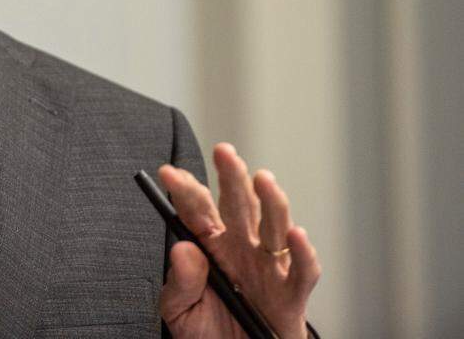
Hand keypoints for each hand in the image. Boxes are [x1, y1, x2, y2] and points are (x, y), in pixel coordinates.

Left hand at [157, 143, 320, 338]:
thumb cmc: (207, 334)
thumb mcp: (180, 311)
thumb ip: (180, 282)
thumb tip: (182, 248)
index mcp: (210, 246)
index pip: (197, 209)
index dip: (185, 189)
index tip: (169, 172)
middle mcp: (241, 248)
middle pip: (239, 205)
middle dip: (232, 177)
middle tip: (223, 152)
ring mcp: (268, 268)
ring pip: (274, 226)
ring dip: (271, 201)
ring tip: (262, 178)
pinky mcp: (292, 294)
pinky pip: (301, 271)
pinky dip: (303, 254)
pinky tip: (297, 235)